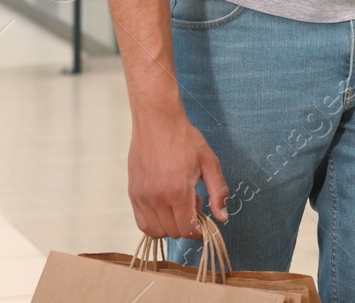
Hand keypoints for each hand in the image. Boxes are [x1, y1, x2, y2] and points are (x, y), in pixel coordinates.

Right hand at [128, 106, 229, 239]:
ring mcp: (141, 197)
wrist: (158, 122)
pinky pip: (141, 222)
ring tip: (179, 204)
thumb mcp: (210, 162)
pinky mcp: (132, 193)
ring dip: (170, 226)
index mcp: (177, 192)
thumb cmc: (185, 139)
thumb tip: (222, 217)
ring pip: (155, 231)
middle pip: (172, 232)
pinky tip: (165, 208)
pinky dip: (154, 223)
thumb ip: (218, 192)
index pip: (186, 229)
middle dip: (186, 226)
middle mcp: (156, 198)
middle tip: (194, 205)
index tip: (204, 223)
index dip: (198, 231)